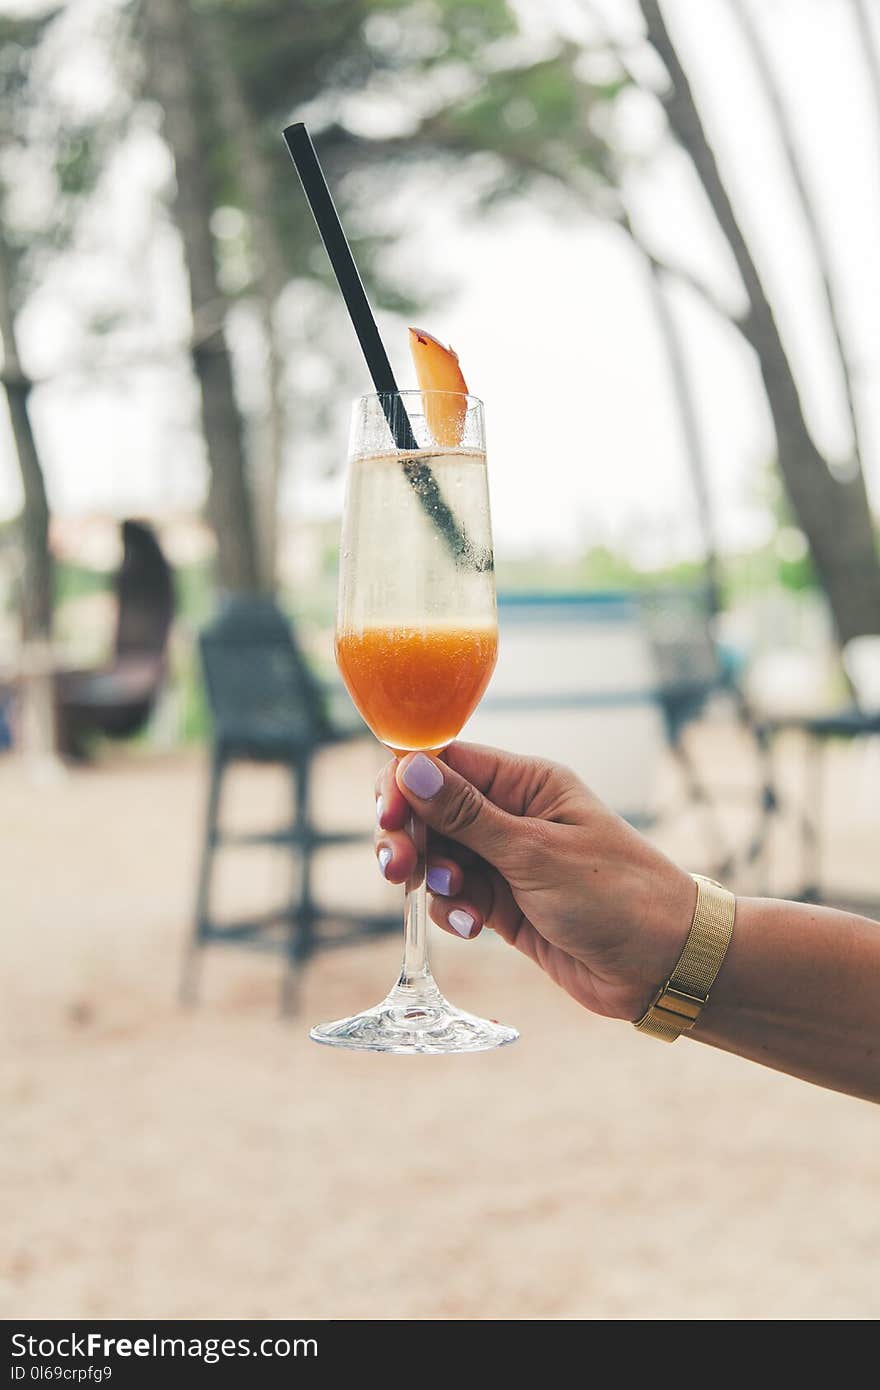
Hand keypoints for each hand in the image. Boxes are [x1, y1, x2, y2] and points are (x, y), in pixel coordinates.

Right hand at [374, 742, 695, 1021]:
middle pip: (429, 810)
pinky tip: (472, 927)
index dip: (406, 784)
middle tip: (399, 870)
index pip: (444, 762)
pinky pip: (453, 895)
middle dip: (407, 838)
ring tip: (458, 901)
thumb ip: (466, 814)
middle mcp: (511, 813)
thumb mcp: (535, 852)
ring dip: (433, 879)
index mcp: (526, 782)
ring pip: (436, 856)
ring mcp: (505, 859)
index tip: (388, 819)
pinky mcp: (502, 902)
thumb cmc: (616, 895)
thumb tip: (410, 768)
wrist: (662, 965)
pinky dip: (451, 910)